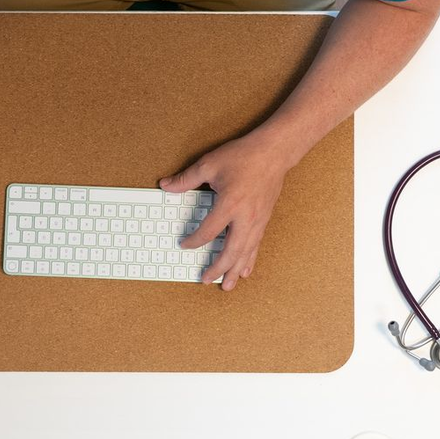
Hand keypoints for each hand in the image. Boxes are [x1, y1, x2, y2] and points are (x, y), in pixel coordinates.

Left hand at [162, 130, 293, 290]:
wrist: (274, 152)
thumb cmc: (243, 156)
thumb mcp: (209, 164)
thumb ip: (186, 179)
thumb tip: (165, 186)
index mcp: (229, 204)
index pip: (208, 231)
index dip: (194, 241)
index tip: (184, 245)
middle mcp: (245, 217)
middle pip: (231, 251)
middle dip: (218, 268)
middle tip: (205, 279)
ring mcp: (257, 221)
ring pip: (245, 253)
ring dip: (234, 271)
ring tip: (227, 286)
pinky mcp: (264, 221)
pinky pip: (256, 246)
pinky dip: (249, 260)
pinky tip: (245, 271)